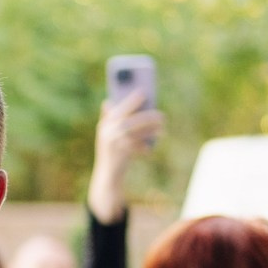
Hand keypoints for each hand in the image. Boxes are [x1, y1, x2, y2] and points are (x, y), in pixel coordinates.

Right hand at [88, 92, 164, 224]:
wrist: (106, 175)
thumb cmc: (110, 151)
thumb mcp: (106, 134)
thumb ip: (108, 118)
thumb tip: (109, 101)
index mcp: (104, 124)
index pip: (119, 109)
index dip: (131, 100)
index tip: (143, 92)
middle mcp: (107, 133)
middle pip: (130, 121)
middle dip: (147, 117)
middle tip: (161, 115)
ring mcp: (114, 145)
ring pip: (137, 133)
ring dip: (151, 129)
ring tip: (162, 126)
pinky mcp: (122, 155)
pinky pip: (138, 146)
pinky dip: (147, 144)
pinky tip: (155, 141)